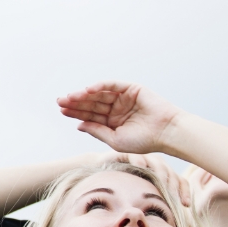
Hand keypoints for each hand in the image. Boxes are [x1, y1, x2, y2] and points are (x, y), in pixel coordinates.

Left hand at [58, 82, 184, 155]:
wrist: (167, 133)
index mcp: (112, 122)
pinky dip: (101, 86)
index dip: (76, 113)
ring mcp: (124, 98)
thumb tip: (79, 125)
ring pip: (100, 94)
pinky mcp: (132, 89)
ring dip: (85, 94)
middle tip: (61, 101)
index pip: (90, 115)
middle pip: (92, 104)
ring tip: (71, 96)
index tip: (62, 111)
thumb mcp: (115, 139)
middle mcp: (117, 109)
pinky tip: (88, 90)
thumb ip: (97, 131)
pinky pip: (113, 85)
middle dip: (76, 102)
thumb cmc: (144, 140)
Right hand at [100, 152, 190, 206]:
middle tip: (175, 196)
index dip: (184, 192)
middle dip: (175, 185)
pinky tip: (141, 167)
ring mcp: (142, 159)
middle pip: (171, 172)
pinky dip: (139, 160)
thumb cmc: (119, 188)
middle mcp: (154, 166)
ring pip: (157, 163)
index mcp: (161, 176)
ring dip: (161, 172)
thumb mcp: (138, 199)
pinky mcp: (127, 154)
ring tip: (164, 182)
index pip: (178, 182)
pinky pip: (136, 155)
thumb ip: (150, 208)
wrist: (99, 172)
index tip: (186, 205)